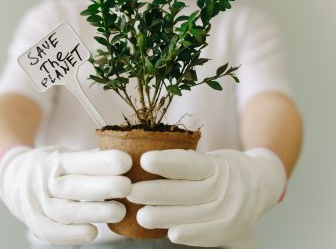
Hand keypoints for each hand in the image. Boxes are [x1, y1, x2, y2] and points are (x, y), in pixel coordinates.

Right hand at [0, 146, 131, 244]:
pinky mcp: (35, 222)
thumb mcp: (67, 155)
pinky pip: (51, 231)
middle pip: (73, 186)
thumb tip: (126, 157)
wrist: (13, 178)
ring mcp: (37, 203)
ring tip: (120, 212)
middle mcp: (45, 181)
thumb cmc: (53, 167)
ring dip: (93, 212)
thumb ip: (91, 159)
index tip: (127, 161)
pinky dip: (71, 234)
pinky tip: (93, 233)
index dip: (103, 162)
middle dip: (102, 187)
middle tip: (128, 187)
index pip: (80, 160)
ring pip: (64, 211)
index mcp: (56, 160)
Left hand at [128, 148, 286, 246]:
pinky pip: (206, 235)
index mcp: (218, 166)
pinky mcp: (231, 229)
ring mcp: (231, 212)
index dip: (166, 162)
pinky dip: (187, 234)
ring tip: (141, 216)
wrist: (262, 184)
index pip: (189, 165)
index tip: (144, 160)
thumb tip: (148, 165)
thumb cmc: (226, 168)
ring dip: (164, 217)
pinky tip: (169, 232)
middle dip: (156, 193)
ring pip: (193, 216)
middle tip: (131, 192)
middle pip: (187, 193)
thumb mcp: (212, 158)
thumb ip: (187, 164)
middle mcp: (227, 189)